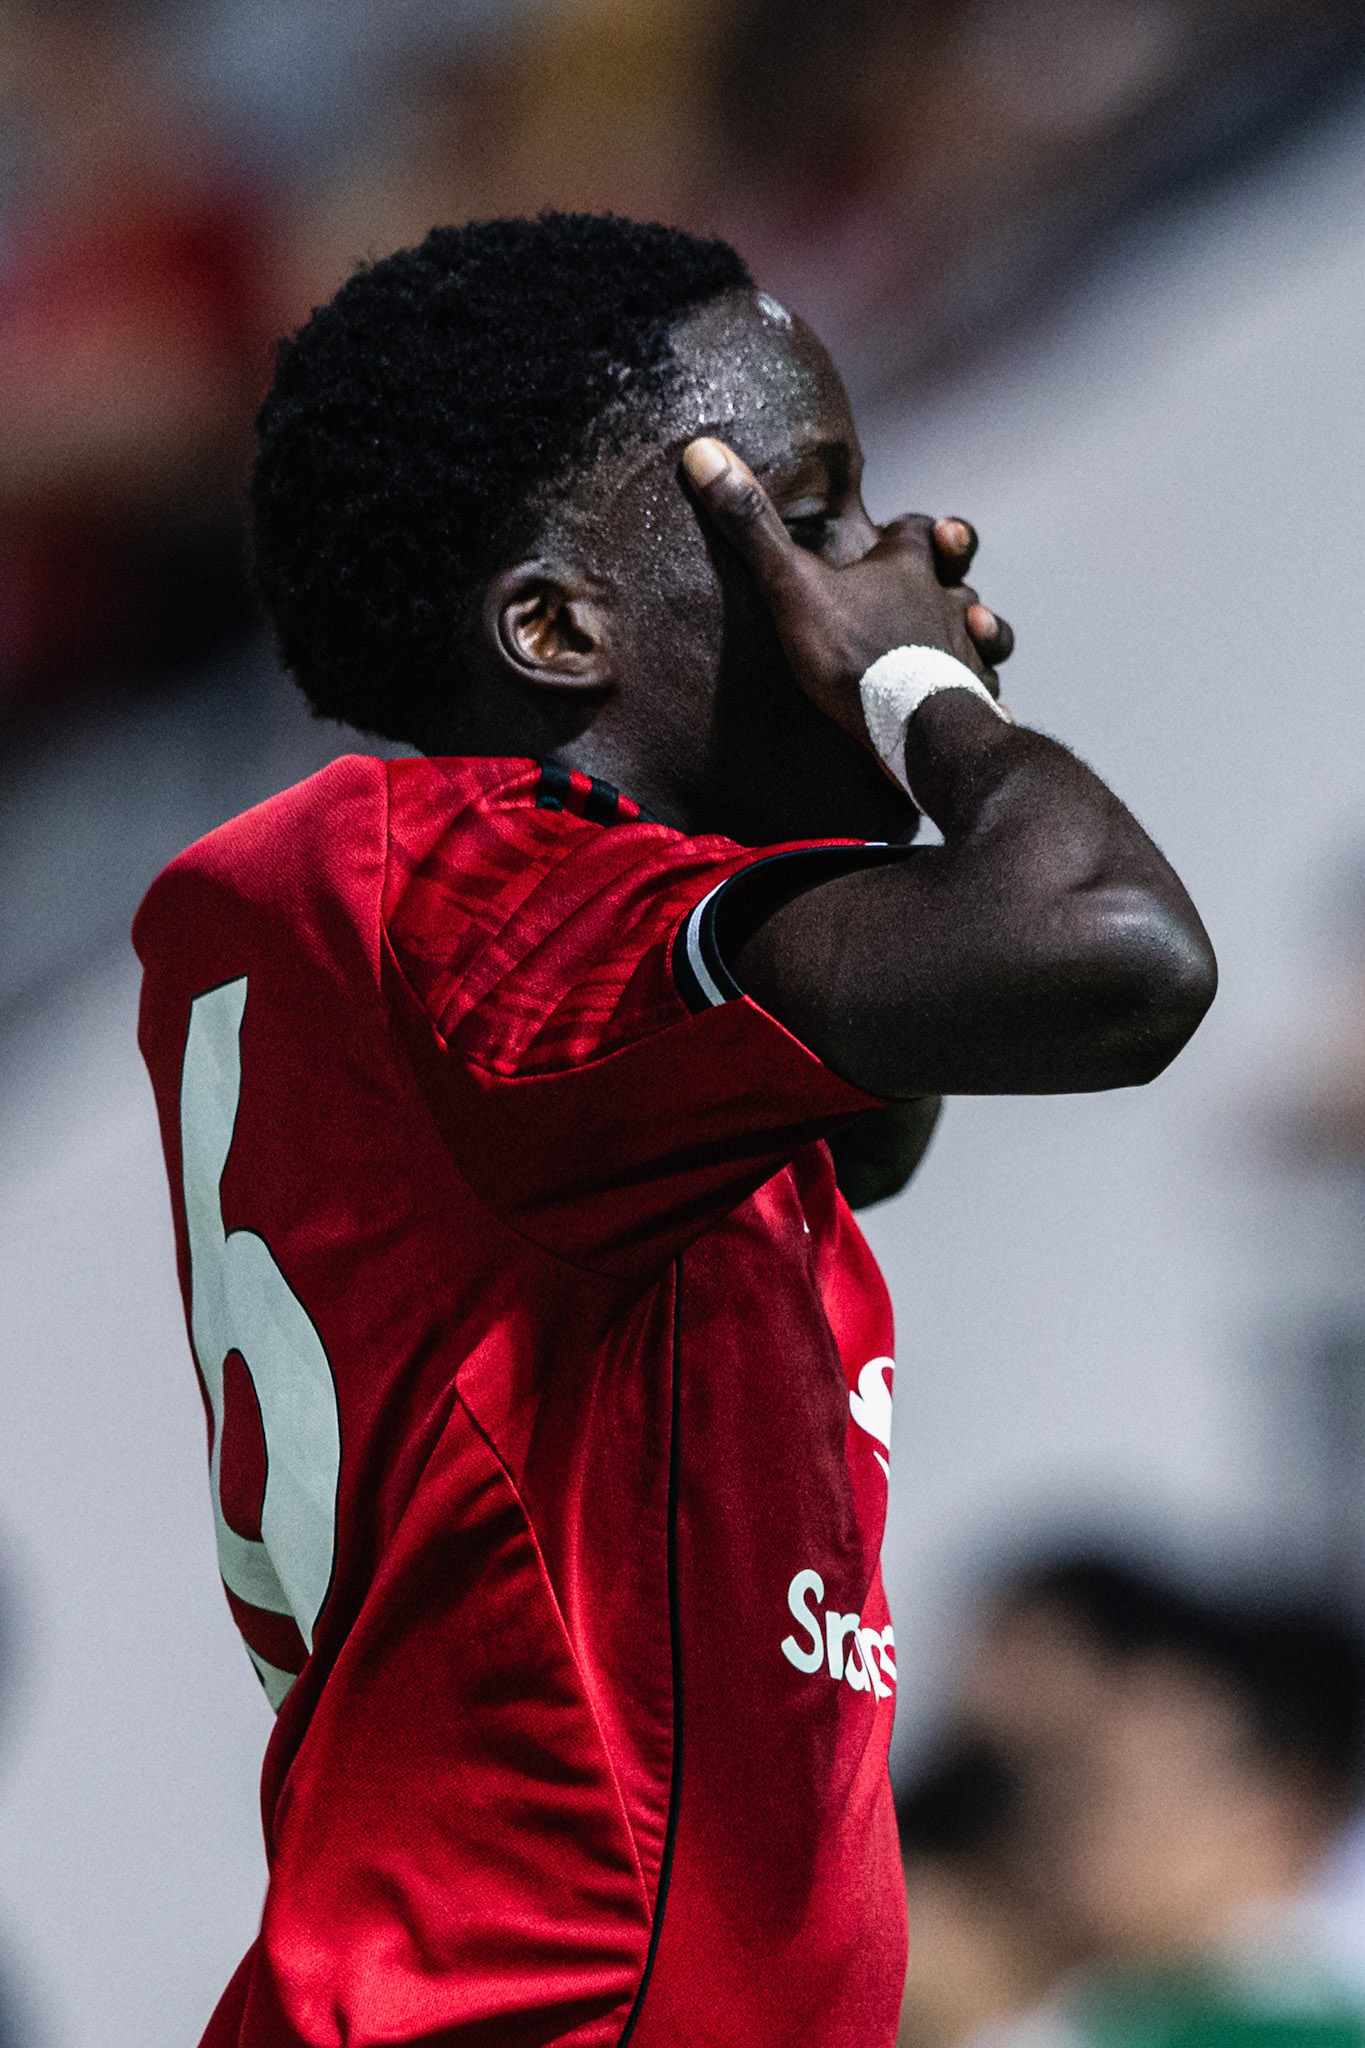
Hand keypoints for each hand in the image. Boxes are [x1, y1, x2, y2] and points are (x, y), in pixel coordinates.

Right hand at [682, 437, 1013, 744]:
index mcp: (907, 568)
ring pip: (986, 634)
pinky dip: (979, 697)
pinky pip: (984, 692)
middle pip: (957, 580)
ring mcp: (963, 653)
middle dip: (948, 581)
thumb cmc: (852, 654)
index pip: (919, 529)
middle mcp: (945, 603)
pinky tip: (970, 708)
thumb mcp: (790, 586)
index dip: (908, 529)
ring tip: (968, 636)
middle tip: (938, 588)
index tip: (893, 532)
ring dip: (981, 633)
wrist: (909, 724)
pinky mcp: (971, 700)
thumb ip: (752, 527)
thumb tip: (704, 452)